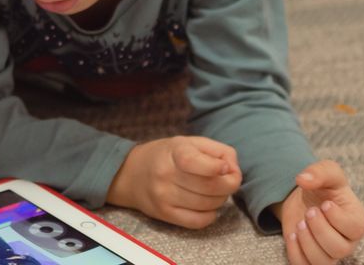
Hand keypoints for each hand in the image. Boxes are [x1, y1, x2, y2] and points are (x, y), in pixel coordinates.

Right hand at [106, 136, 241, 228]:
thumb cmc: (167, 156)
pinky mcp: (164, 214)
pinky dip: (210, 215)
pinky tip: (206, 205)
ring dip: (220, 199)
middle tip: (226, 180)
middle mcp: (166, 174)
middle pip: (212, 188)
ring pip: (209, 205)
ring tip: (212, 191)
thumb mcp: (190, 142)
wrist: (130, 173)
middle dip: (229, 185)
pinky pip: (198, 221)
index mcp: (174, 152)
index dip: (221, 168)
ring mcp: (164, 196)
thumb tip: (233, 172)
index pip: (199, 163)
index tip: (225, 167)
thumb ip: (219, 152)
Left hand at [279, 160, 363, 264]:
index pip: (354, 228)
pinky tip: (292, 235)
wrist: (305, 201)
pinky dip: (295, 252)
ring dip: (307, 242)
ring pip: (322, 261)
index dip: (336, 217)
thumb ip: (319, 172)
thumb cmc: (323, 189)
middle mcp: (347, 241)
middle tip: (309, 212)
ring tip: (300, 223)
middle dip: (319, 229)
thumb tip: (303, 178)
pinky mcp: (311, 258)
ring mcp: (329, 252)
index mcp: (357, 220)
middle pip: (339, 249)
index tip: (324, 204)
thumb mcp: (326, 172)